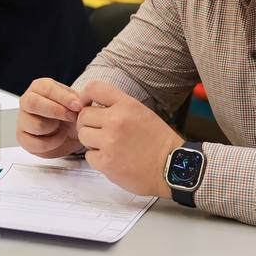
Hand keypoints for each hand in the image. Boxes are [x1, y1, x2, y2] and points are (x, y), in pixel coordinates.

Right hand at [16, 77, 84, 157]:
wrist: (67, 132)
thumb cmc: (69, 112)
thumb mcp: (76, 101)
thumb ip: (79, 99)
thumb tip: (78, 102)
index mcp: (38, 87)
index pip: (46, 88)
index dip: (64, 98)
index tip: (78, 106)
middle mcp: (26, 101)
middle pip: (33, 103)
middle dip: (56, 111)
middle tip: (72, 117)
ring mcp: (22, 120)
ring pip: (37, 125)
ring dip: (55, 128)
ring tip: (64, 127)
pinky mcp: (23, 139)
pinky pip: (38, 143)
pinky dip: (53, 143)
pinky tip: (59, 138)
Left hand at [75, 81, 180, 198]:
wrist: (172, 167)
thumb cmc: (157, 141)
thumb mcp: (142, 112)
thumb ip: (118, 106)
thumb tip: (91, 106)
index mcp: (127, 105)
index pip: (94, 88)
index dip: (85, 96)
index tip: (86, 105)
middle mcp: (116, 120)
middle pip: (84, 115)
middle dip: (88, 124)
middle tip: (100, 132)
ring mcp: (110, 142)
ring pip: (83, 135)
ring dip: (91, 141)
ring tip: (107, 146)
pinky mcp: (106, 162)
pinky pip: (88, 156)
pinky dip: (97, 158)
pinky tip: (112, 159)